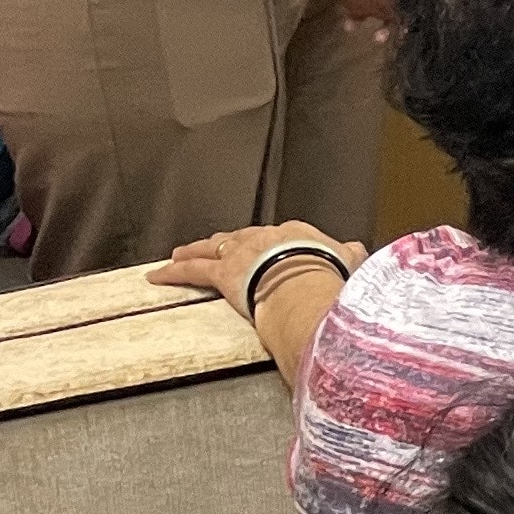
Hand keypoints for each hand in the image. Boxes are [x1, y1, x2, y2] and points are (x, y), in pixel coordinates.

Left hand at [153, 220, 351, 317]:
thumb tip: (357, 249)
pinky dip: (173, 272)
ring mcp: (240, 253)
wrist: (307, 280)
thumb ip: (349, 253)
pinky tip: (157, 275)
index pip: (279, 236)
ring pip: (212, 248)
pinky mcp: (222, 273)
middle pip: (240, 237)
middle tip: (215, 245)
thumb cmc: (329, 273)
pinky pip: (192, 271)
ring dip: (195, 250)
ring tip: (180, 253)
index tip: (266, 249)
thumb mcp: (349, 259)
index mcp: (296, 233)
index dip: (269, 243)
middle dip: (227, 242)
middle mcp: (264, 236)